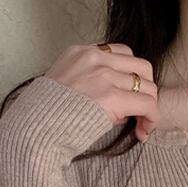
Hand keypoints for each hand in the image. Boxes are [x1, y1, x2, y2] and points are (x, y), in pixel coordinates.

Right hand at [45, 42, 159, 141]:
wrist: (35, 129)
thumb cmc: (47, 117)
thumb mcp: (66, 88)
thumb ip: (90, 86)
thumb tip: (118, 105)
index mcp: (81, 52)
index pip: (122, 55)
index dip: (130, 78)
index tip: (128, 100)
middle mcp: (95, 58)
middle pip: (141, 67)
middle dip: (146, 90)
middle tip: (140, 113)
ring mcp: (104, 75)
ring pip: (148, 87)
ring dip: (149, 108)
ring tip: (140, 127)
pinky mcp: (111, 97)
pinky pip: (148, 104)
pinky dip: (151, 120)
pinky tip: (142, 133)